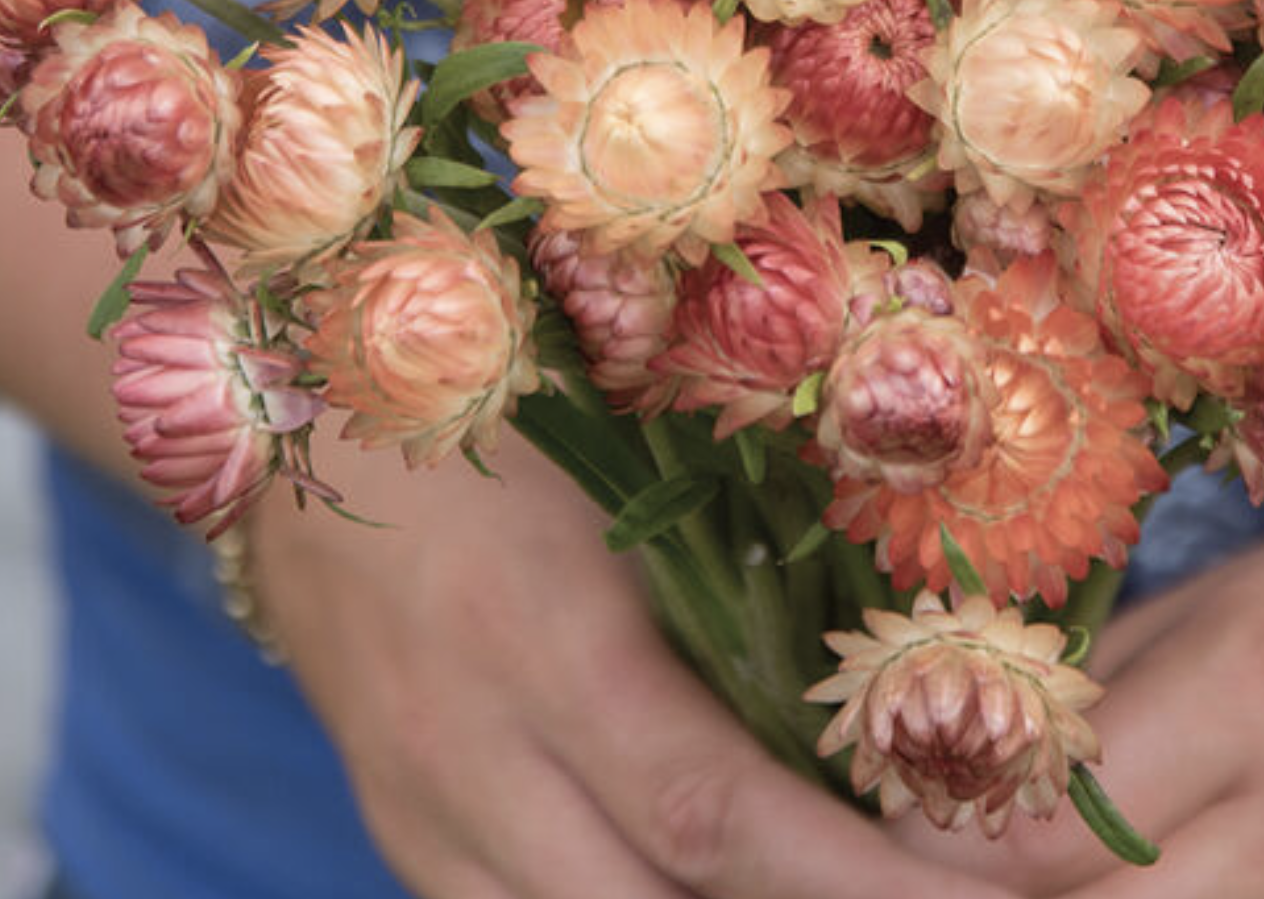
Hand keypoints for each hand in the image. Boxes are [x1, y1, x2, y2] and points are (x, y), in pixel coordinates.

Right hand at [252, 433, 1017, 898]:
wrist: (302, 413)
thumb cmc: (498, 412)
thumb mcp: (621, 476)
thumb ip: (730, 581)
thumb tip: (873, 668)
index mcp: (548, 641)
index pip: (711, 810)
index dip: (846, 875)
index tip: (961, 890)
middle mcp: (473, 751)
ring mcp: (421, 807)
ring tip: (814, 889)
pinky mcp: (397, 829)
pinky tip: (690, 887)